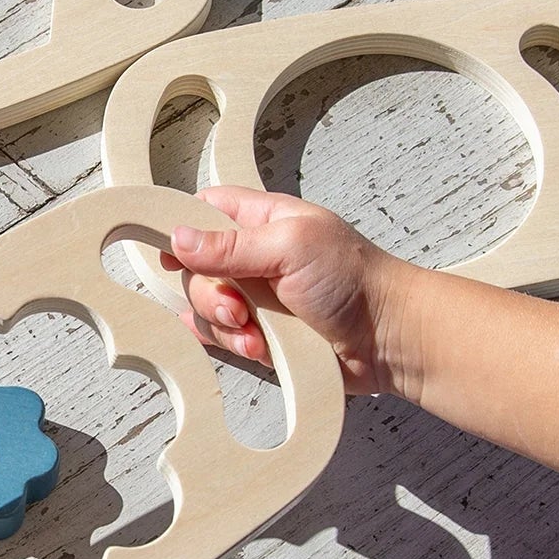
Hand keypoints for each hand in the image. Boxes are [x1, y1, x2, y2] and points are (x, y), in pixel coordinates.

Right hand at [163, 186, 415, 394]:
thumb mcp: (292, 246)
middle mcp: (254, 257)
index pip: (204, 210)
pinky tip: (256, 347)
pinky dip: (234, 345)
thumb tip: (179, 237)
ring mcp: (256, 298)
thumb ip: (232, 244)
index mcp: (262, 221)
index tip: (169, 251)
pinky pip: (224, 339)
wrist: (389, 337)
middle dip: (210, 293)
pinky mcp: (261, 334)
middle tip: (239, 307)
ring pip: (206, 308)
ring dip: (225, 325)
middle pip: (197, 268)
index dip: (180, 227)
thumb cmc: (356, 279)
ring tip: (257, 335)